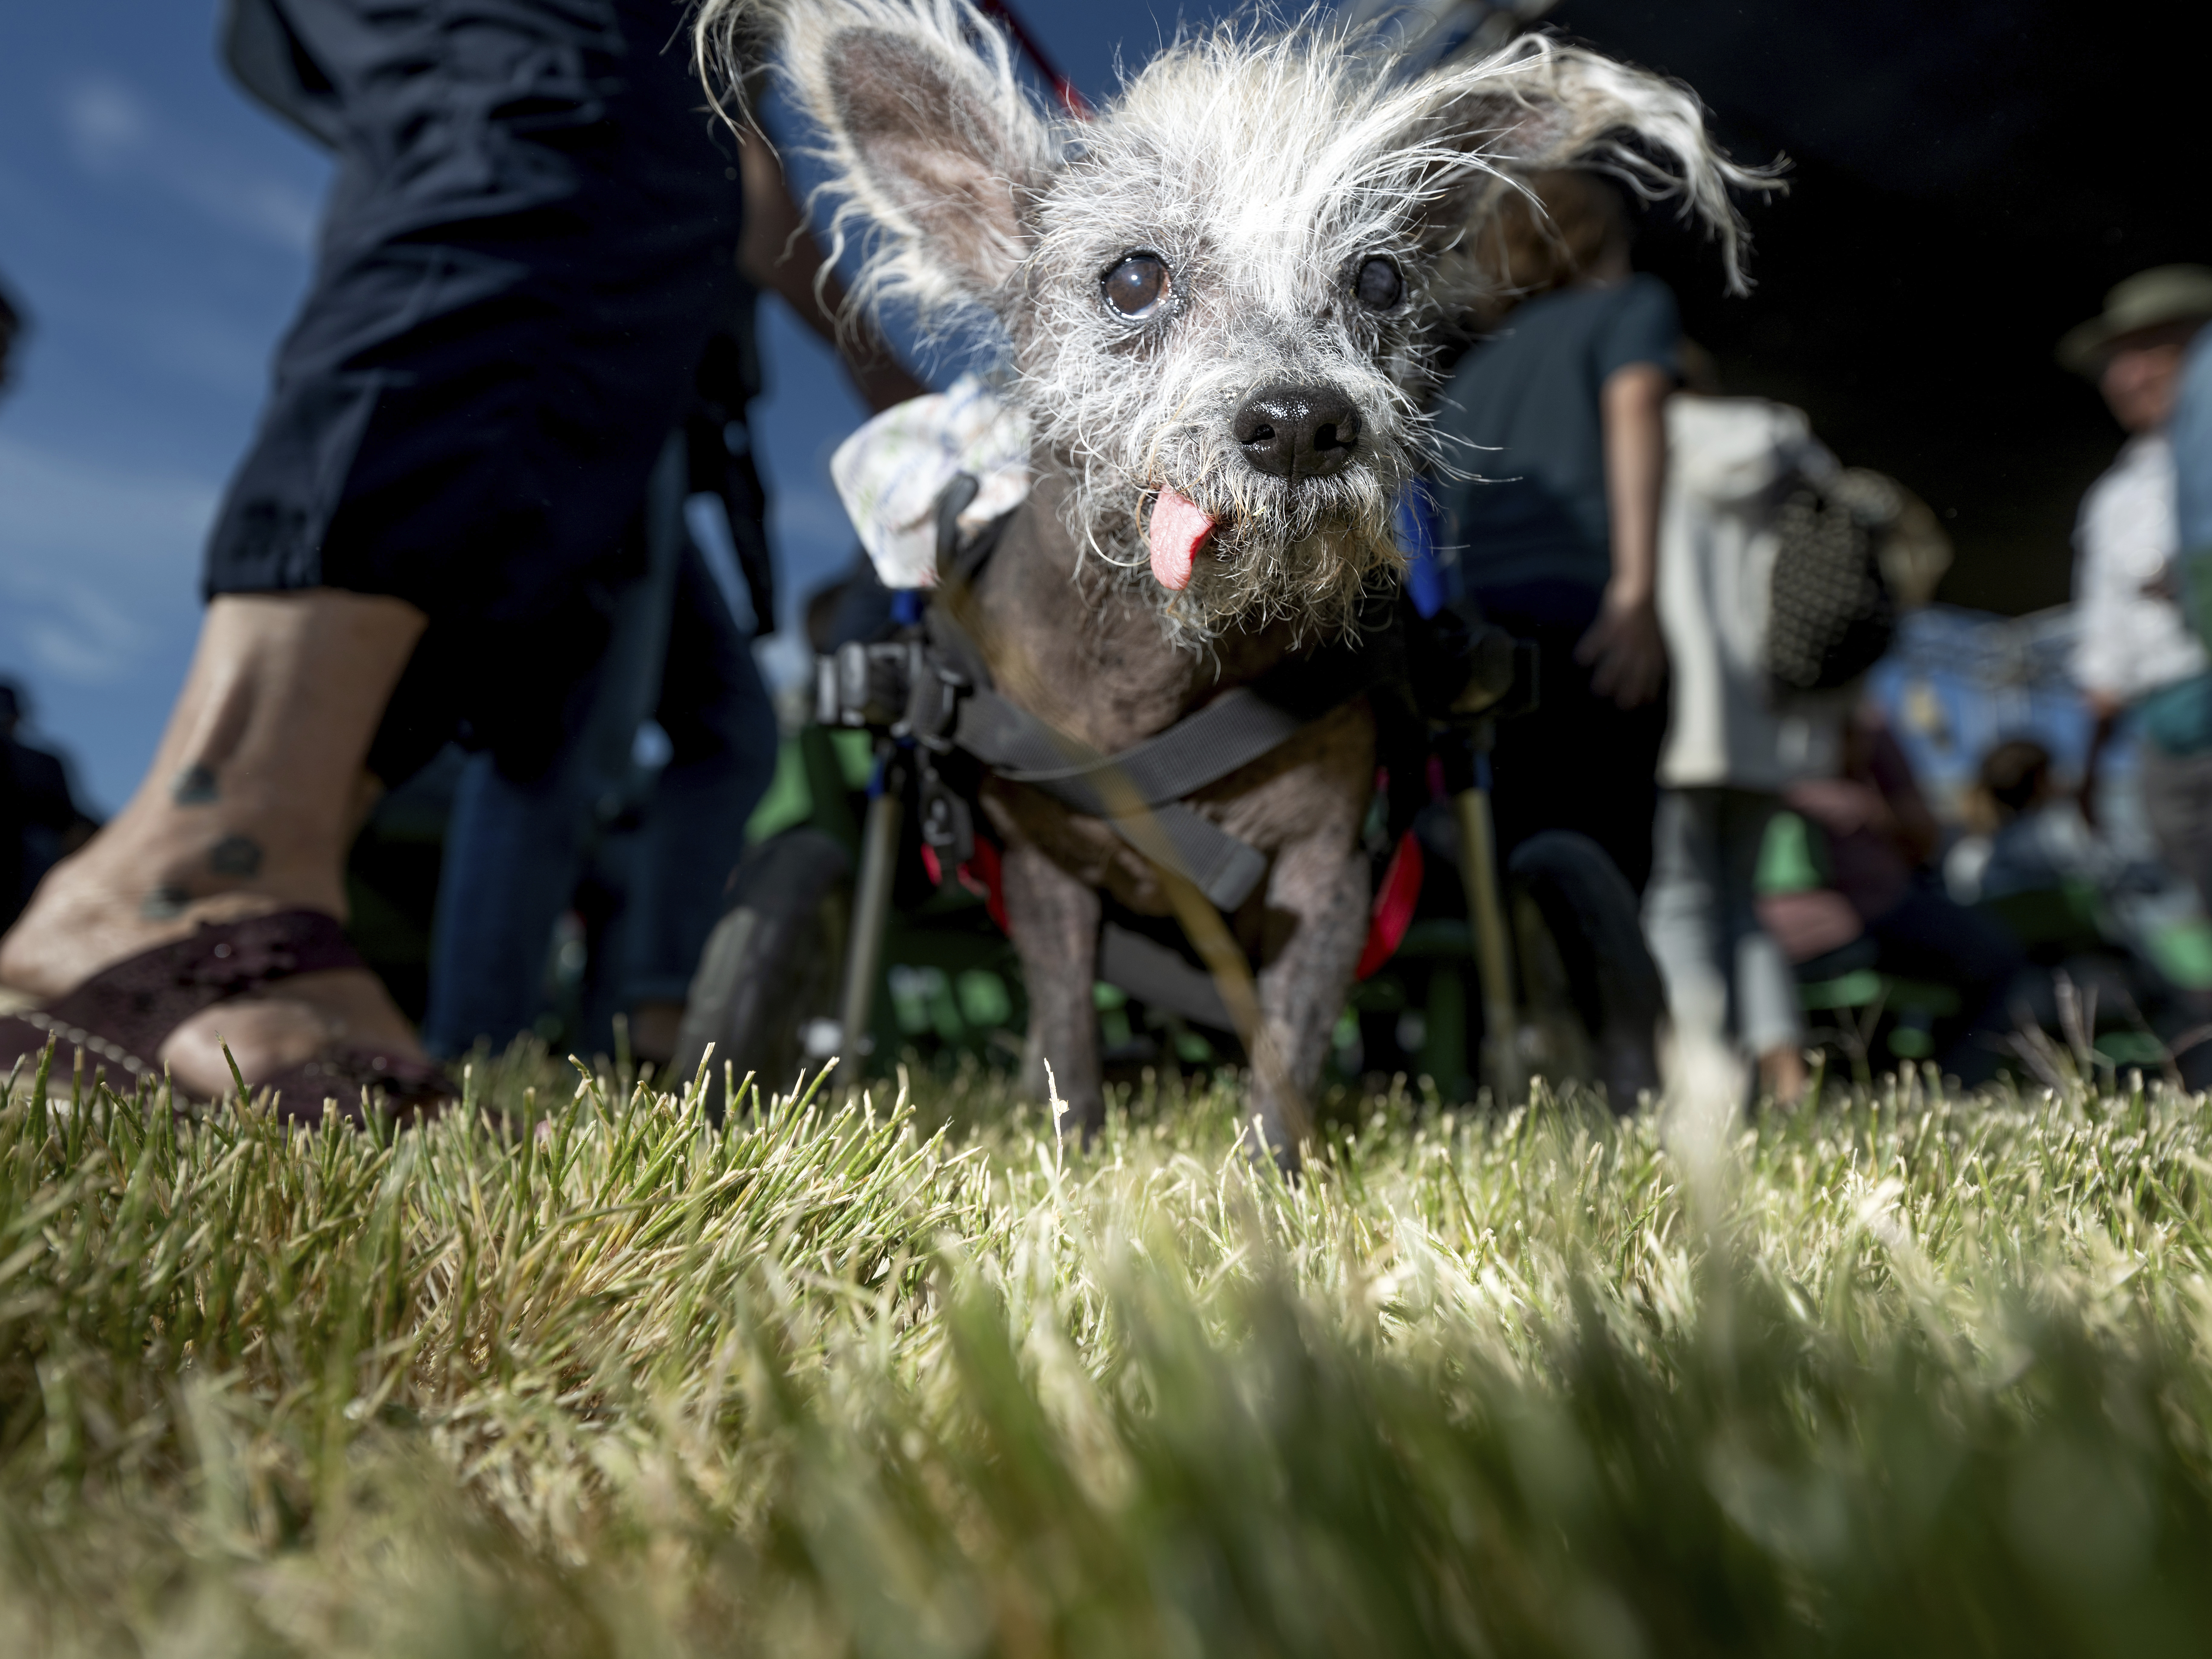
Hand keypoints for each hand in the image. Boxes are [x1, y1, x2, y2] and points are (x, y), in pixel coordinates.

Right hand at [1576, 588, 1666, 707]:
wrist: (1640, 587)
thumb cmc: (1646, 610)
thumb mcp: (1655, 632)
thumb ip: (1653, 650)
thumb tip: (1654, 668)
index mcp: (1654, 645)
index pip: (1654, 673)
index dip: (1649, 688)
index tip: (1642, 703)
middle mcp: (1641, 643)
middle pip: (1636, 672)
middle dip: (1630, 690)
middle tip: (1621, 705)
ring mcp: (1626, 635)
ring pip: (1617, 661)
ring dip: (1607, 677)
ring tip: (1598, 690)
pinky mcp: (1612, 624)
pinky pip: (1599, 640)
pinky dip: (1590, 649)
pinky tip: (1580, 660)